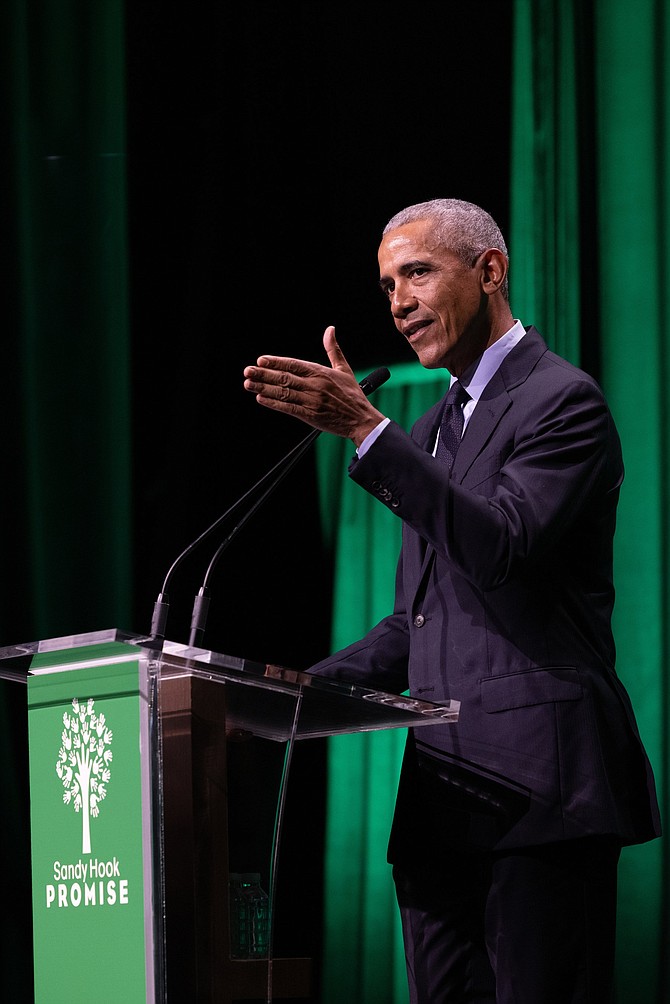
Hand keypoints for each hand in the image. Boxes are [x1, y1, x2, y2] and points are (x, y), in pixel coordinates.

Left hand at [243, 326, 384, 445]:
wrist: (361, 420)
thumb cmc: (352, 395)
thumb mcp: (344, 369)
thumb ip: (333, 350)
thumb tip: (330, 329)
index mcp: (321, 372)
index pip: (294, 364)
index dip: (276, 362)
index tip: (261, 360)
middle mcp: (315, 385)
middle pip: (285, 378)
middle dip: (264, 374)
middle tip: (248, 371)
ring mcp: (312, 401)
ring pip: (283, 393)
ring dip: (264, 388)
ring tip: (249, 384)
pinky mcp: (310, 416)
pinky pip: (288, 408)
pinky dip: (274, 403)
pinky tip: (261, 399)